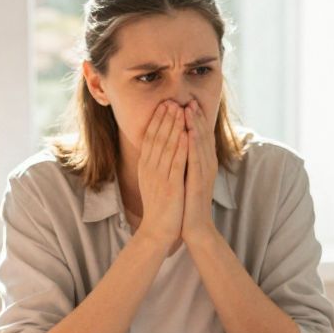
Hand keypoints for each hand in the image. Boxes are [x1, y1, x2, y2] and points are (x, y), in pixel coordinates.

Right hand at [131, 100, 187, 247]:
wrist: (157, 231)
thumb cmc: (159, 207)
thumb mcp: (153, 182)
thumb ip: (155, 165)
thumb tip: (159, 148)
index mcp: (146, 167)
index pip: (150, 138)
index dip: (157, 120)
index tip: (163, 105)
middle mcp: (150, 169)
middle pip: (157, 138)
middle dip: (165, 118)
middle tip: (172, 100)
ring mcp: (159, 177)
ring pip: (166, 146)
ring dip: (174, 127)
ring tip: (180, 110)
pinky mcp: (170, 186)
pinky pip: (176, 163)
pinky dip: (182, 147)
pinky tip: (187, 134)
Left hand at [178, 103, 218, 244]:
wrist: (195, 227)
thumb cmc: (189, 203)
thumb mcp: (188, 178)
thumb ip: (188, 162)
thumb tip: (182, 146)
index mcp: (204, 164)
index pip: (201, 137)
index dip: (196, 120)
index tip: (188, 103)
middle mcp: (207, 166)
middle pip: (202, 137)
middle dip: (196, 118)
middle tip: (189, 100)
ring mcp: (204, 174)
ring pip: (200, 146)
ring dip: (195, 126)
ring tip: (188, 110)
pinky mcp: (199, 183)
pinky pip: (195, 161)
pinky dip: (192, 146)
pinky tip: (187, 134)